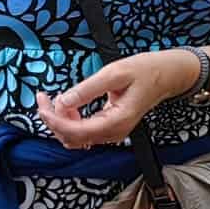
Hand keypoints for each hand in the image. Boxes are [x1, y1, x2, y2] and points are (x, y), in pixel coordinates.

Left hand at [35, 50, 195, 146]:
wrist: (167, 75)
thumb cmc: (146, 70)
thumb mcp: (115, 73)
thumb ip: (87, 89)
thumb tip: (63, 101)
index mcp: (116, 121)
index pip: (76, 131)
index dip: (54, 120)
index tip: (42, 103)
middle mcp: (114, 132)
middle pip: (72, 138)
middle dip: (53, 120)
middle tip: (42, 98)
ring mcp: (112, 132)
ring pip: (76, 137)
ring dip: (60, 121)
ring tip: (54, 98)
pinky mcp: (110, 127)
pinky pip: (84, 131)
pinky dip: (70, 120)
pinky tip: (68, 103)